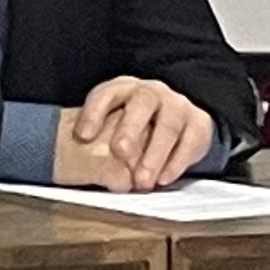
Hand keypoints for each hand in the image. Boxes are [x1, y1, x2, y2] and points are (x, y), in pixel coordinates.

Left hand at [55, 76, 211, 193]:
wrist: (180, 118)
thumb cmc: (137, 124)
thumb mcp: (115, 121)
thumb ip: (99, 135)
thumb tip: (71, 156)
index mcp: (124, 89)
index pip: (106, 94)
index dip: (93, 113)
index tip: (81, 136)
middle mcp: (152, 93)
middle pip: (141, 105)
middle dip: (129, 129)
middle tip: (119, 152)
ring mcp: (178, 106)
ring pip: (168, 126)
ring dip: (154, 155)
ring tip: (142, 181)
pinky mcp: (199, 123)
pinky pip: (190, 141)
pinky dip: (176, 162)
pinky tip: (163, 179)